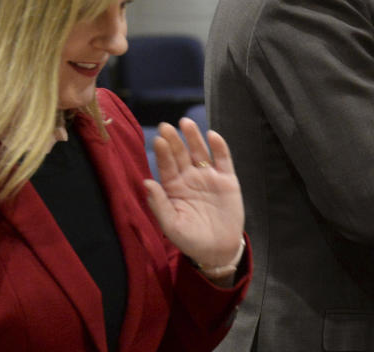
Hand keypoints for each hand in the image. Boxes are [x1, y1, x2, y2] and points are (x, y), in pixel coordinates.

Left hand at [143, 117, 244, 283]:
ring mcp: (209, 177)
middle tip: (166, 126)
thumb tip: (146, 182)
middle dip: (174, 140)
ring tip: (186, 122)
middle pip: (181, 154)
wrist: (219, 250)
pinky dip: (219, 147)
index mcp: (174, 188)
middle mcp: (190, 178)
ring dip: (193, 137)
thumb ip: (159, 204)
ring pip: (200, 152)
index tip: (158, 140)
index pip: (167, 166)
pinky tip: (212, 135)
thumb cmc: (191, 239)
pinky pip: (223, 159)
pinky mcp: (227, 179)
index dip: (163, 153)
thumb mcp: (172, 226)